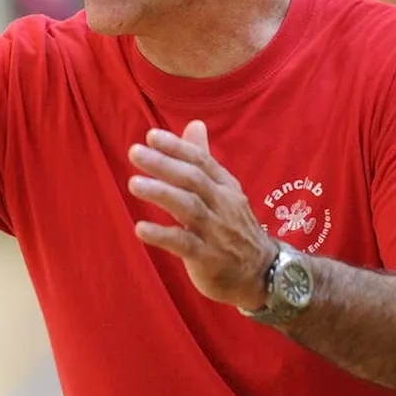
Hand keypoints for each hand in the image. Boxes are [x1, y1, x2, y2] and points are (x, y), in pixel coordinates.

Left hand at [127, 120, 277, 310]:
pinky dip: (162, 235)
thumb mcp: (223, 189)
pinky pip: (185, 244)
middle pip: (193, 180)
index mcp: (225, 186)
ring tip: (134, 184)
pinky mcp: (208, 258)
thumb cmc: (232, 225)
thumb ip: (203, 158)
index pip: (201, 161)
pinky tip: (140, 228)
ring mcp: (217, 232)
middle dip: (164, 164)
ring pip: (190, 208)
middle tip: (135, 153)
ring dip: (161, 194)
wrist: (261, 272)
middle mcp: (223, 205)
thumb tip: (194, 123)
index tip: (150, 136)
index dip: (176, 147)